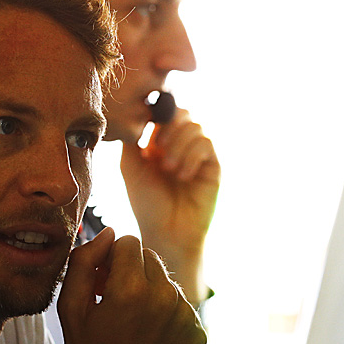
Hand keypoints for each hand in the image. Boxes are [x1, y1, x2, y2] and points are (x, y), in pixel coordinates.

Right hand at [58, 228, 206, 343]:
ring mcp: (186, 317)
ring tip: (130, 324)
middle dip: (130, 271)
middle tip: (112, 301)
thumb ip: (83, 263)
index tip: (101, 280)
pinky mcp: (199, 334)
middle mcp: (165, 298)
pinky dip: (165, 315)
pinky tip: (148, 339)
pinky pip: (181, 308)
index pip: (128, 242)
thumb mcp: (70, 311)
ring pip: (166, 282)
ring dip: (148, 292)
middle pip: (149, 258)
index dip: (110, 257)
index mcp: (131, 289)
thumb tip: (107, 234)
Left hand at [120, 108, 219, 299]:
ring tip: (169, 169)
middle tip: (158, 149)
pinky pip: (206, 144)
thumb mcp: (130, 167)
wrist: (167, 231)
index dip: (156, 113)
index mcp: (158, 143)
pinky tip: (182, 176)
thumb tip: (134, 112)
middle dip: (169, 126)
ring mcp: (198, 154)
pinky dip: (191, 156)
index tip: (147, 128)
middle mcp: (180, 145)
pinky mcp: (212, 165)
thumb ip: (131, 140)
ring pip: (195, 126)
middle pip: (182, 113)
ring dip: (179, 145)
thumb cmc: (146, 203)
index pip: (163, 113)